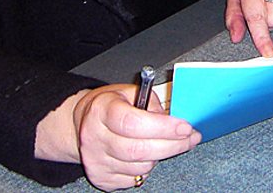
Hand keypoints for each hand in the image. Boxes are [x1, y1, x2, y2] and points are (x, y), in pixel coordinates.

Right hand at [68, 84, 199, 190]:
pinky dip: (146, 168)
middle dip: (172, 145)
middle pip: (138, 150)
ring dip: (158, 156)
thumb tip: (175, 123)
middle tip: (190, 138)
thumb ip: (152, 104)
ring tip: (160, 143)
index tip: (185, 127)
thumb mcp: (130, 92)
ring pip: (140, 167)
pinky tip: (144, 155)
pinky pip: (134, 179)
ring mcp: (95, 160)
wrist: (82, 123)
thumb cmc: (110, 106)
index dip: (163, 128)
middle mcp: (94, 137)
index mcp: (101, 110)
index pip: (133, 123)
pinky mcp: (100, 178)